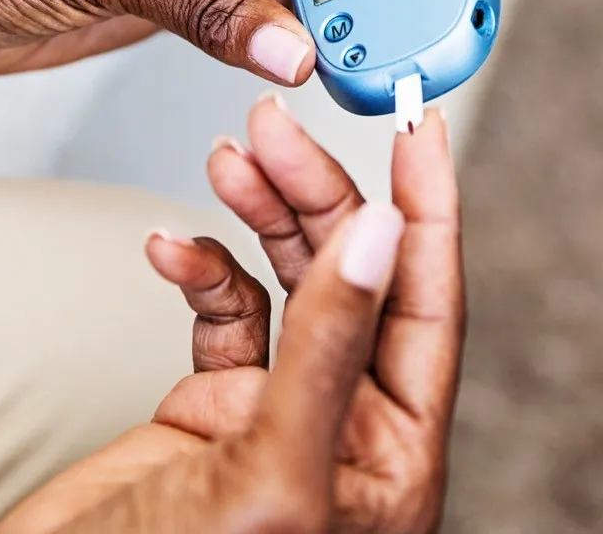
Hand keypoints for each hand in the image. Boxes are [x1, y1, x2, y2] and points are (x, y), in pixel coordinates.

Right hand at [0, 101, 462, 532]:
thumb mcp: (273, 474)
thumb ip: (330, 350)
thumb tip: (383, 236)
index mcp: (394, 455)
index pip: (430, 303)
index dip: (430, 208)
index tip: (422, 128)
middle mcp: (347, 426)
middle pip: (355, 275)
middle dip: (319, 193)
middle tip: (274, 131)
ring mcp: (280, 412)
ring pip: (292, 282)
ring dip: (263, 216)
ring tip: (231, 159)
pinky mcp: (215, 408)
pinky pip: (224, 314)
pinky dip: (201, 270)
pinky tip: (171, 247)